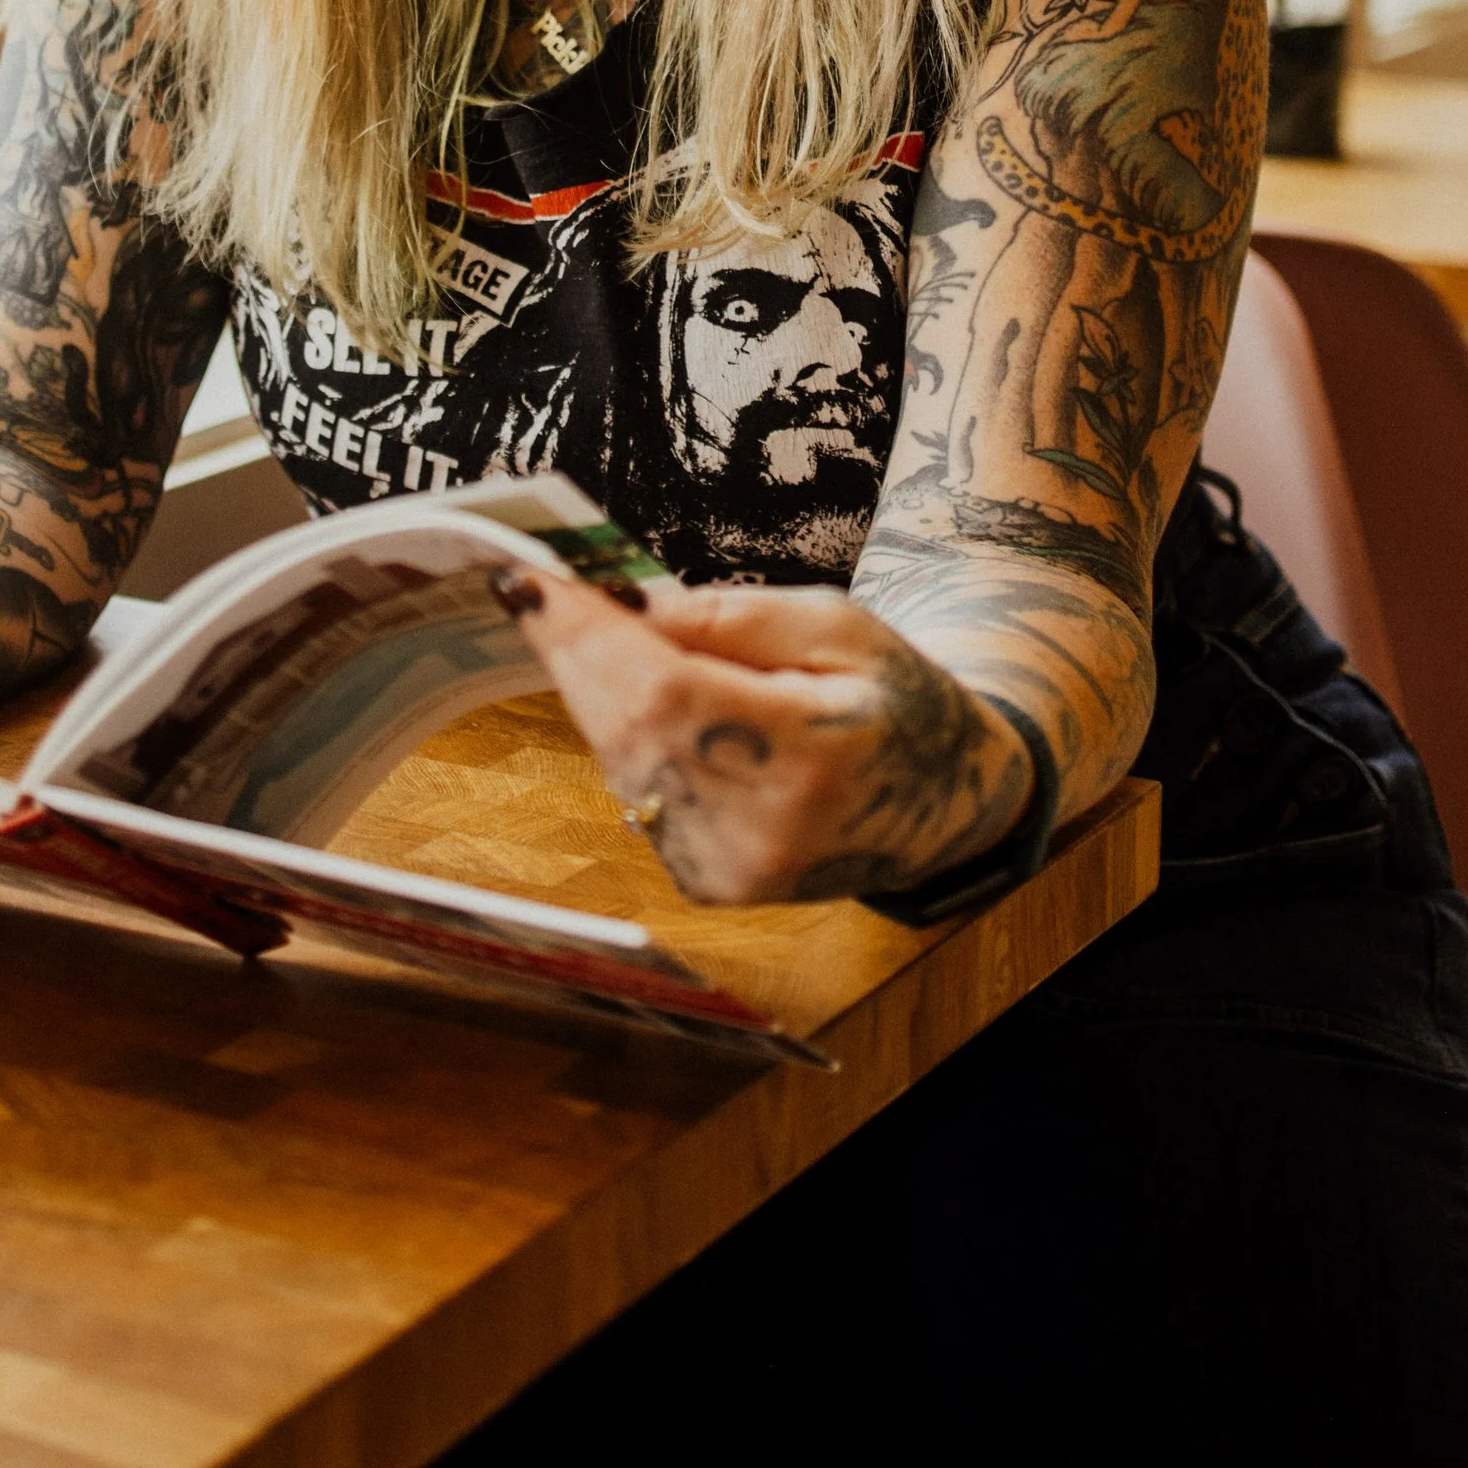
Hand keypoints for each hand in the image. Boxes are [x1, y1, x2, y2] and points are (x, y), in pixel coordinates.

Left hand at [490, 564, 1031, 906]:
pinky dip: (631, 741)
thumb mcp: (836, 625)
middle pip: (625, 732)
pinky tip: (660, 709)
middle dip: (575, 653)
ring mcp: (729, 871)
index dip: (585, 638)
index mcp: (808, 756)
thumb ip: (729, 618)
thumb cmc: (892, 697)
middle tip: (544, 590)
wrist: (941, 803)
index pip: (663, 696)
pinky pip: (639, 795)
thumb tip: (628, 606)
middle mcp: (760, 832)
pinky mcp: (708, 885)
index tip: (526, 582)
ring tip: (616, 641)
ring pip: (621, 763)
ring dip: (601, 695)